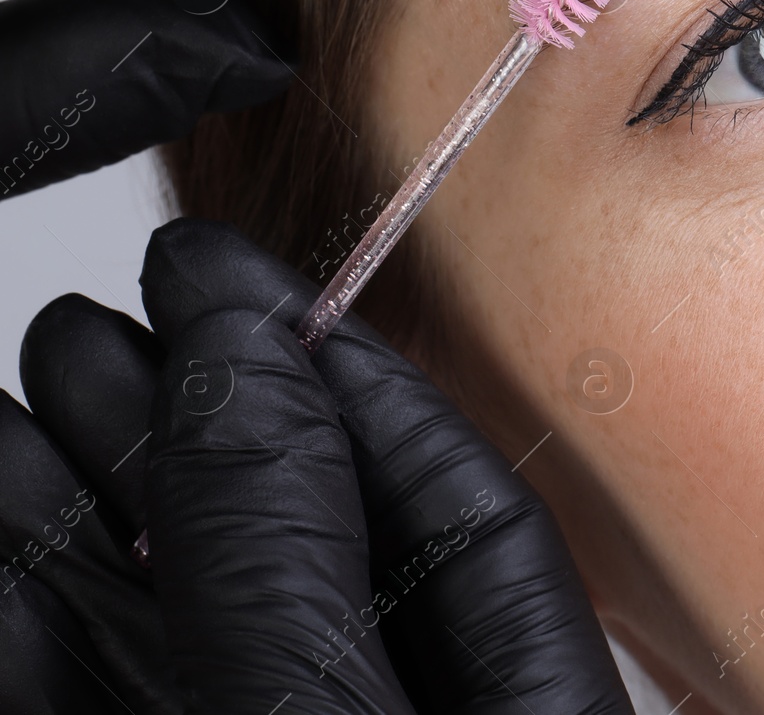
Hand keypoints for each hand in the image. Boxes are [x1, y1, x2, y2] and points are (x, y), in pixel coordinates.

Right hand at [0, 219, 634, 713]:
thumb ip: (284, 562)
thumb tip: (244, 356)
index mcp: (521, 710)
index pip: (468, 515)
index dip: (354, 380)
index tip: (237, 283)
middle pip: (312, 543)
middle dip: (195, 424)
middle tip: (99, 322)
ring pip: (192, 618)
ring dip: (92, 506)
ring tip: (32, 384)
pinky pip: (102, 698)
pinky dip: (36, 628)